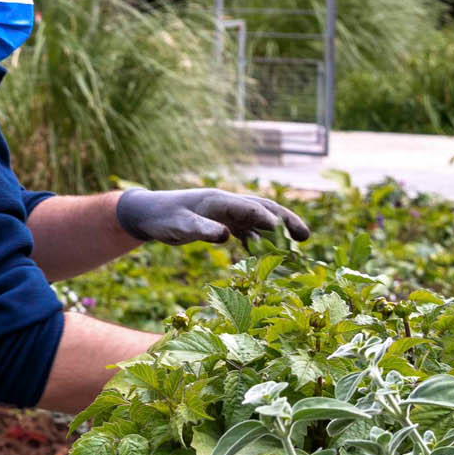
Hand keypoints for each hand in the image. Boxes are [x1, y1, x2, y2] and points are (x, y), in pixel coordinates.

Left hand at [116, 187, 308, 246]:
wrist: (147, 212)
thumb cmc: (162, 218)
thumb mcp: (179, 226)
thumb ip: (202, 230)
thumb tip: (226, 236)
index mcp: (219, 201)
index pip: (251, 208)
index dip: (269, 219)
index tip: (287, 233)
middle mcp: (226, 204)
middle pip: (263, 209)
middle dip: (286, 221)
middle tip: (306, 237)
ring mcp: (225, 213)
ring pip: (258, 220)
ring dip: (277, 231)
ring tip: (297, 245)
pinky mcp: (221, 222)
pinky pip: (246, 230)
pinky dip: (259, 239)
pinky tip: (265, 253)